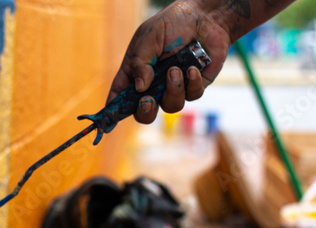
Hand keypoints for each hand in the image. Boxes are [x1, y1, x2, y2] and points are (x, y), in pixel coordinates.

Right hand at [107, 0, 230, 123]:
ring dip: (173, 90)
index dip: (115, 110)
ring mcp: (174, 87)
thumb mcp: (148, 39)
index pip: (121, 96)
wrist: (205, 16)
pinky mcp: (195, 86)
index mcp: (136, 73)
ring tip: (176, 69)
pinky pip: (192, 95)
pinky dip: (192, 83)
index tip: (109, 123)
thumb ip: (140, 63)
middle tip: (147, 100)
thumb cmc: (172, 24)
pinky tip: (193, 68)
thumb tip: (140, 88)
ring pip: (170, 106)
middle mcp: (153, 84)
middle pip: (144, 113)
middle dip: (145, 111)